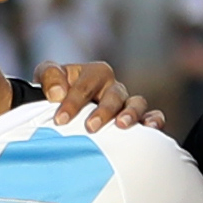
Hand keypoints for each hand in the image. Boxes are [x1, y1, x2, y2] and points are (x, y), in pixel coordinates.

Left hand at [33, 58, 170, 136]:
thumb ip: (49, 77)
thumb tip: (57, 94)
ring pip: (137, 103)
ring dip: (131, 114)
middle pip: (114, 94)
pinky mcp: (137, 119)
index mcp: (94, 73)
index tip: (60, 120)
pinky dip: (154, 120)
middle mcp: (113, 87)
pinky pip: (152, 115)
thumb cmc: (57, 90)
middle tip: (90, 127)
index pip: (85, 86)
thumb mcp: (47, 76)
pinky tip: (151, 129)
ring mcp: (127, 103)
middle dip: (102, 111)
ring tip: (121, 126)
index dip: (73, 102)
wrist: (66, 108)